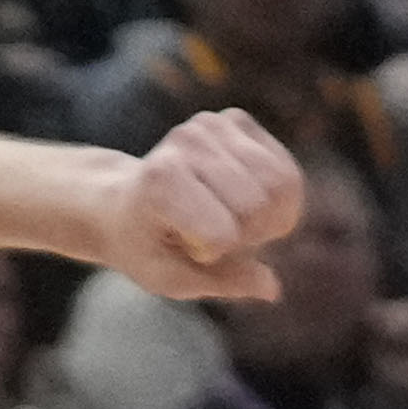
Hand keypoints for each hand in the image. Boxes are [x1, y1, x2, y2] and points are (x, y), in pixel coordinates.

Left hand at [102, 110, 301, 303]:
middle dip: (249, 236)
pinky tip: (242, 199)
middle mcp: (186, 143)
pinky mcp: (236, 119)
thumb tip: (273, 289)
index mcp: (161, 182)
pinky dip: (276, 197)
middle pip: (258, 207)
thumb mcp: (168, 278)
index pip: (223, 234)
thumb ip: (221, 283)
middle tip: (215, 236)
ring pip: (282, 185)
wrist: (120, 203)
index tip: (189, 249)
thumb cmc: (143, 245)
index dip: (217, 254)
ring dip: (268, 217)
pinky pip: (287, 169)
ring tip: (230, 219)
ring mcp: (212, 124)